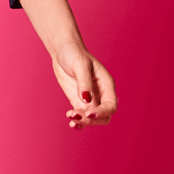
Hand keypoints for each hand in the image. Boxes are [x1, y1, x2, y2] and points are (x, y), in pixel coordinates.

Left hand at [18, 0, 116, 130]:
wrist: (63, 51)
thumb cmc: (74, 53)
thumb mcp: (80, 65)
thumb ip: (84, 83)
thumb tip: (87, 100)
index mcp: (107, 85)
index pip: (110, 105)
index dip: (101, 112)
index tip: (87, 113)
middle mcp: (101, 94)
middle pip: (104, 116)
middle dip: (92, 120)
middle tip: (76, 117)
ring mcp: (90, 99)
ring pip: (93, 119)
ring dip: (84, 122)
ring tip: (70, 118)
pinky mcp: (78, 101)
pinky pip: (82, 116)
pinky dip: (77, 121)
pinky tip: (70, 120)